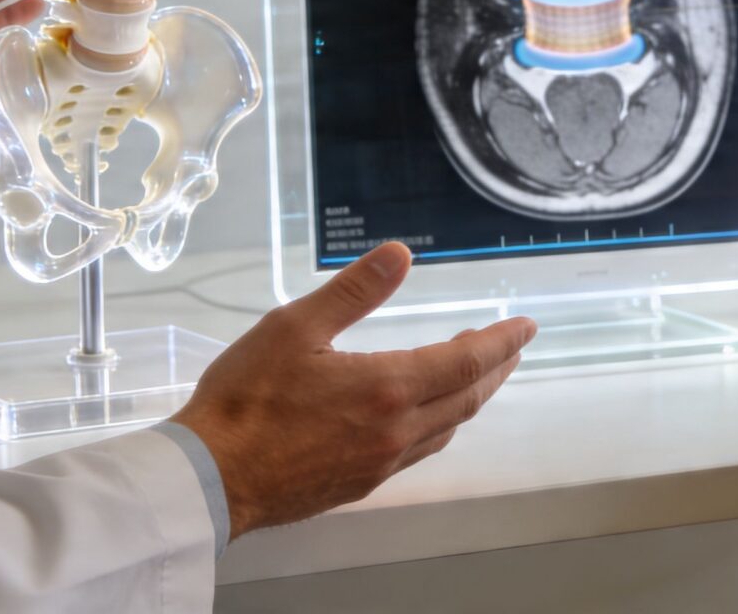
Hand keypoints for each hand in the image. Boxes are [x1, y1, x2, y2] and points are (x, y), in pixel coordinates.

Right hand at [168, 242, 534, 539]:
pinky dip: (440, 424)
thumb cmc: (246, 400)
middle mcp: (396, 431)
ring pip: (447, 427)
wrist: (211, 478)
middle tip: (512, 346)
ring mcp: (380, 463)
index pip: (467, 361)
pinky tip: (427, 415)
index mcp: (388, 388)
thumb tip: (401, 254)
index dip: (502, 341)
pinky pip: (420, 450)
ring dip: (471, 397)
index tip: (526, 326)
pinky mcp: (360, 483)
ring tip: (478, 374)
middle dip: (496, 368)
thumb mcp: (294, 327)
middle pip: (467, 398)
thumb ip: (354, 291)